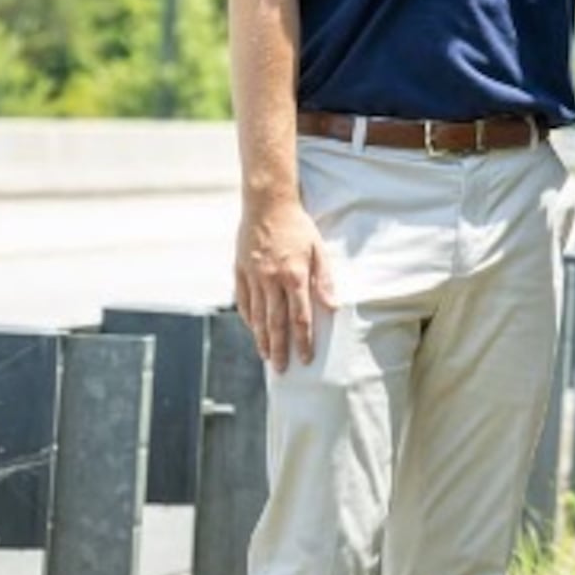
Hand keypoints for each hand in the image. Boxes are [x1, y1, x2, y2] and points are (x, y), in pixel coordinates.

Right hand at [234, 193, 335, 372]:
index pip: (300, 317)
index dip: (303, 340)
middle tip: (281, 370)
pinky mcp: (240, 271)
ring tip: (266, 356)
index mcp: (294, 276)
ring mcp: (253, 277)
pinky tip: (254, 330)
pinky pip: (244, 302)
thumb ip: (325, 279)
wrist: (266, 204)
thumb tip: (334, 306)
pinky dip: (249, 319)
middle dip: (280, 349)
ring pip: (258, 316)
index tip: (306, 358)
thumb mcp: (319, 249)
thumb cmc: (298, 226)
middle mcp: (271, 280)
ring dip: (262, 339)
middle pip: (276, 323)